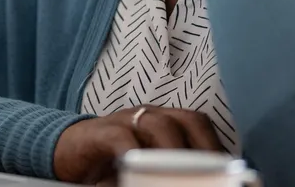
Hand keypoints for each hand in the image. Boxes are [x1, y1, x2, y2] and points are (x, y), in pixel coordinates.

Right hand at [53, 106, 223, 184]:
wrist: (65, 152)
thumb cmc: (110, 163)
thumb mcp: (144, 167)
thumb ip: (167, 173)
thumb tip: (197, 184)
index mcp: (163, 121)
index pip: (198, 123)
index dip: (215, 146)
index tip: (229, 170)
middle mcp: (147, 115)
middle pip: (186, 119)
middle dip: (204, 149)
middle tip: (211, 176)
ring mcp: (123, 120)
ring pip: (158, 124)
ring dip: (174, 153)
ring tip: (180, 178)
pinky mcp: (99, 133)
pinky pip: (121, 139)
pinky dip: (135, 156)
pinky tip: (139, 173)